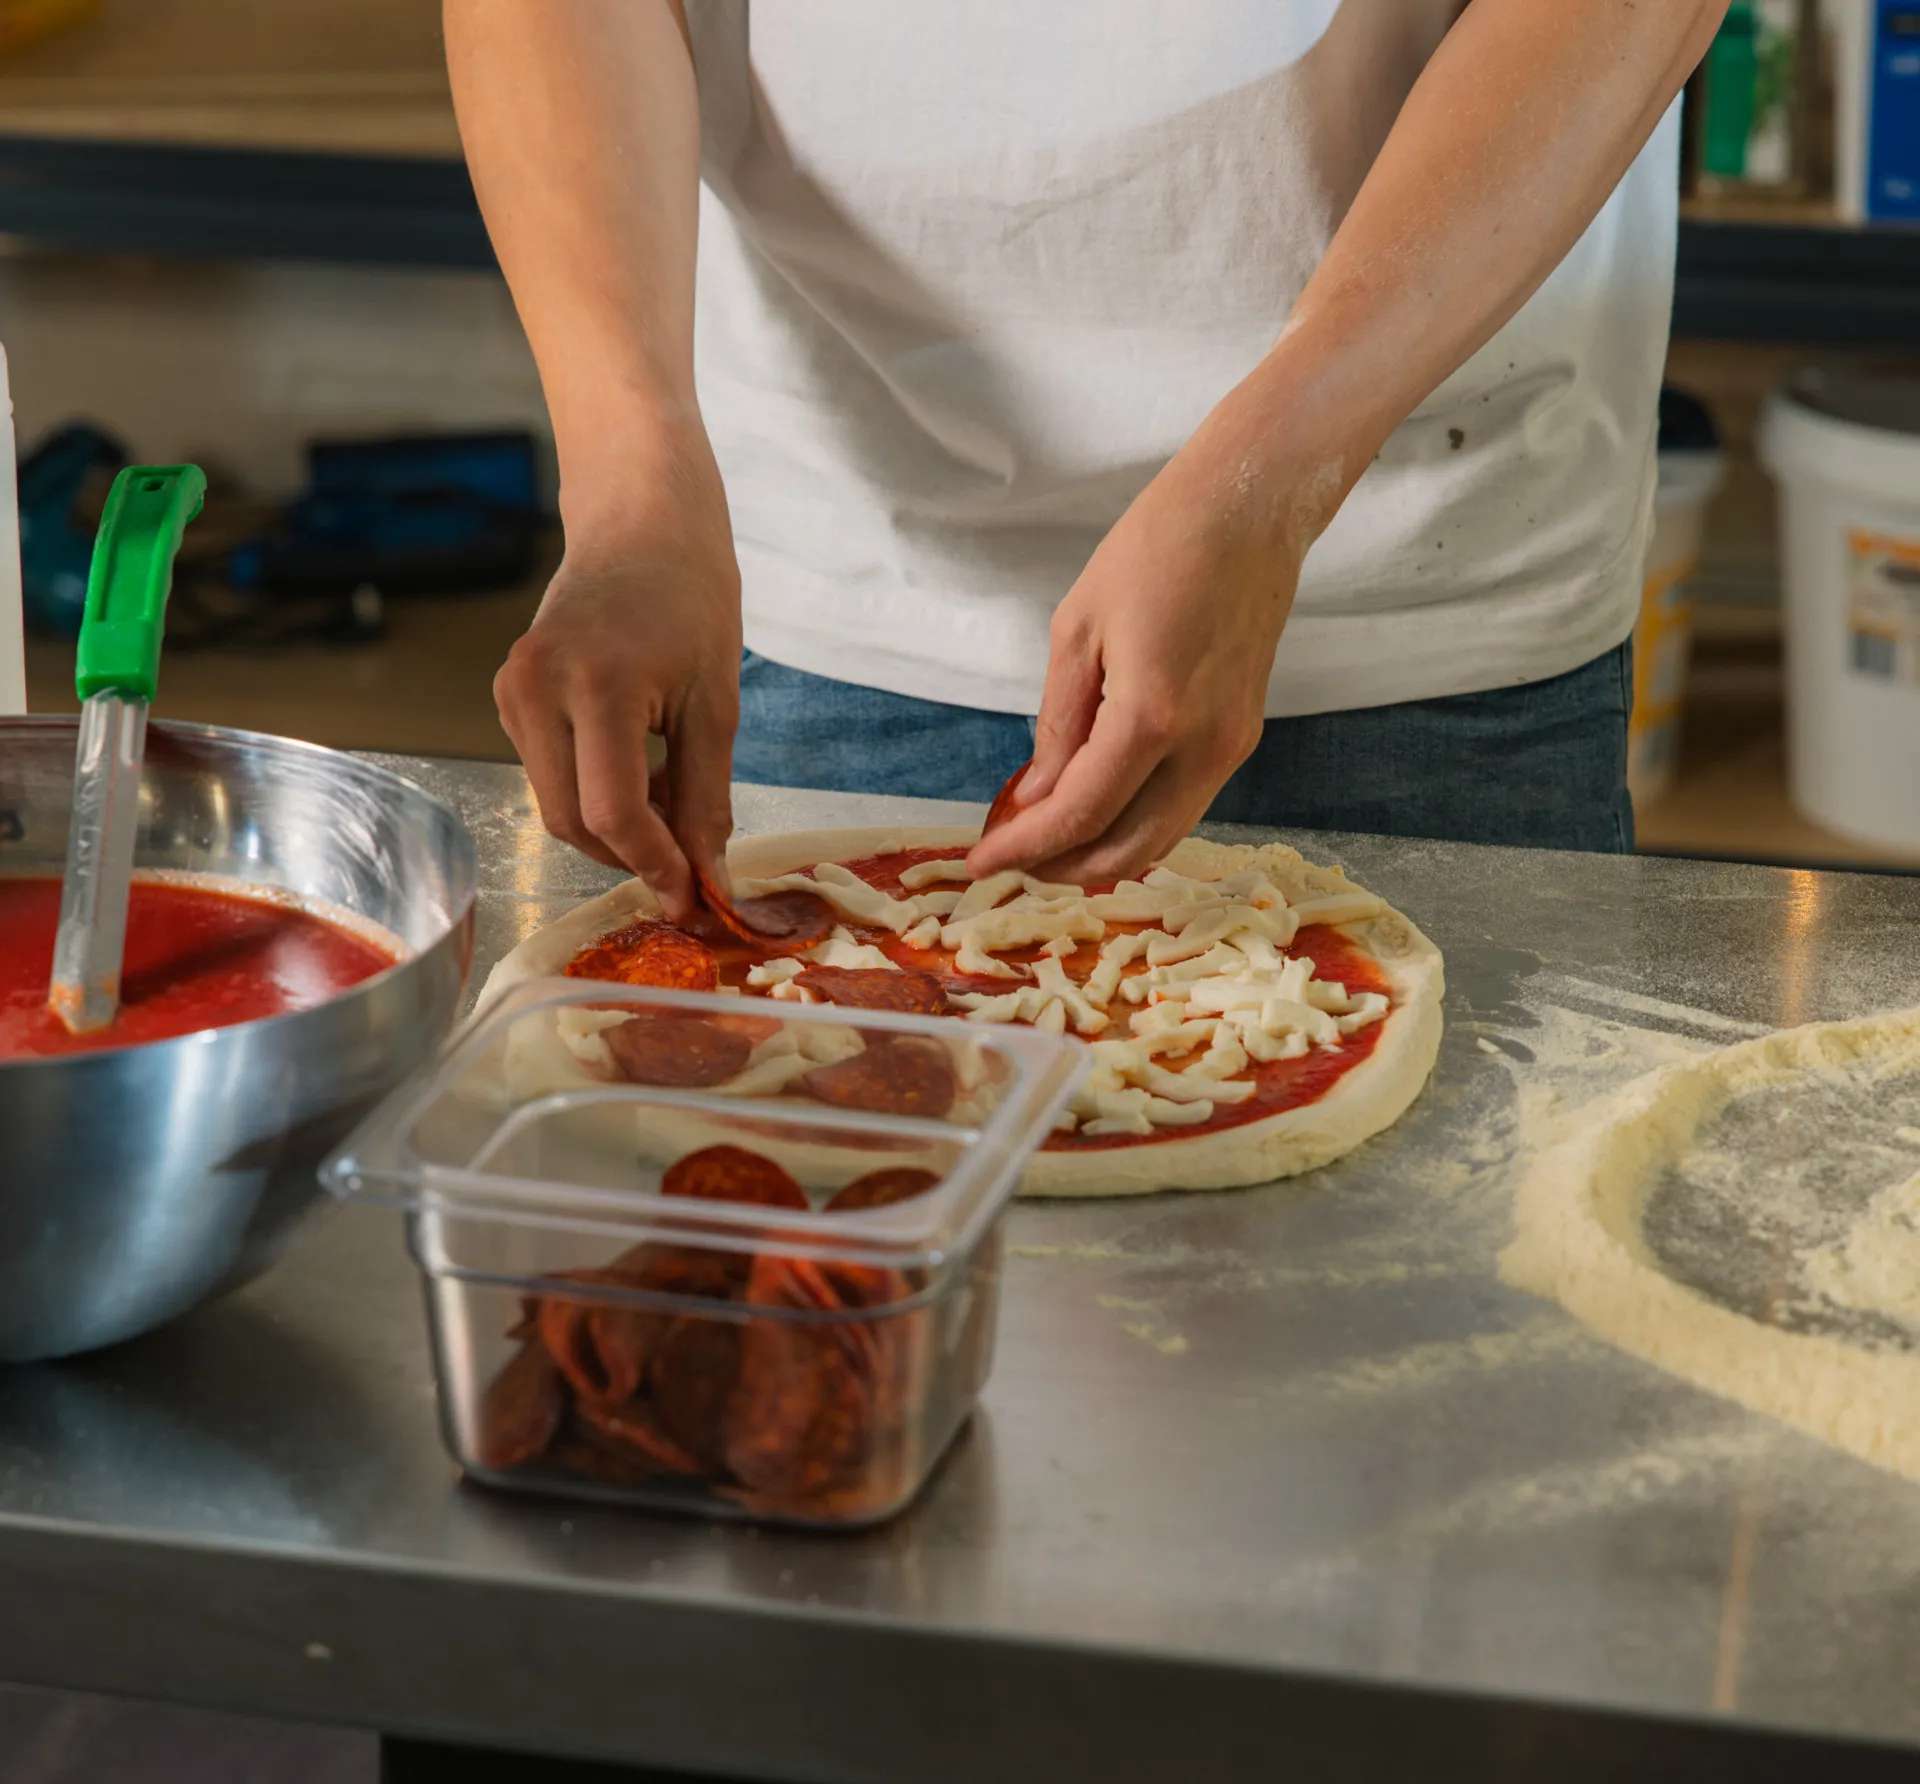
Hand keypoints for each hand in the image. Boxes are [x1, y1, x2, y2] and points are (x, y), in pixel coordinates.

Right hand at [494, 429, 740, 921]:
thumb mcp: (717, 705)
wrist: (639, 523)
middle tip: (689, 861)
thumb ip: (707, 799)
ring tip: (672, 800)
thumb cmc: (691, 599)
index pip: (613, 811)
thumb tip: (707, 883)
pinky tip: (638, 769)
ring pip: (556, 805)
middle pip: (572, 821)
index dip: (654, 865)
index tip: (692, 896)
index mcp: (599, 684)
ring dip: (613, 827)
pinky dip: (593, 793)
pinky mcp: (507, 694)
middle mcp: (538, 688)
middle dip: (632, 855)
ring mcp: (513, 691)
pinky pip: (547, 774)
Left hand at [968, 423, 1324, 885]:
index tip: (981, 862)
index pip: (1081, 813)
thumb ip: (1058, 724)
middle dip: (1063, 866)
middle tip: (1011, 860)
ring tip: (1047, 843)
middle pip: (1128, 847)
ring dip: (1102, 854)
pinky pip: (1184, 806)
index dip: (1026, 848)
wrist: (1248, 512)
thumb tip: (1035, 795)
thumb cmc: (1157, 549)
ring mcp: (1230, 747)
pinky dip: (1136, 823)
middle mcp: (1201, 746)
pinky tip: (1096, 809)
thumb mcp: (1078, 630)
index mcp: (1151, 716)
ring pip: (1162, 837)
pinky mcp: (1242, 737)